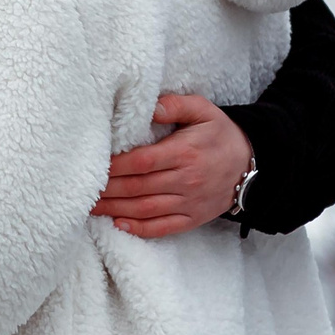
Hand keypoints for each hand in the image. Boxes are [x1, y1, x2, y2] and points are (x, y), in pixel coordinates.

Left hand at [91, 93, 251, 239]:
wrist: (252, 164)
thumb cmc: (220, 134)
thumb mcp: (203, 109)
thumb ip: (174, 105)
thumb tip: (149, 107)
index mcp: (185, 152)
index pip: (143, 161)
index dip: (116, 165)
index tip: (95, 165)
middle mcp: (187, 180)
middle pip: (139, 187)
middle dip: (108, 189)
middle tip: (82, 189)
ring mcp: (190, 202)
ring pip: (146, 209)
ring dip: (116, 210)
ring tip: (90, 208)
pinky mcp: (194, 218)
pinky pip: (164, 228)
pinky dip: (140, 229)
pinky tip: (119, 225)